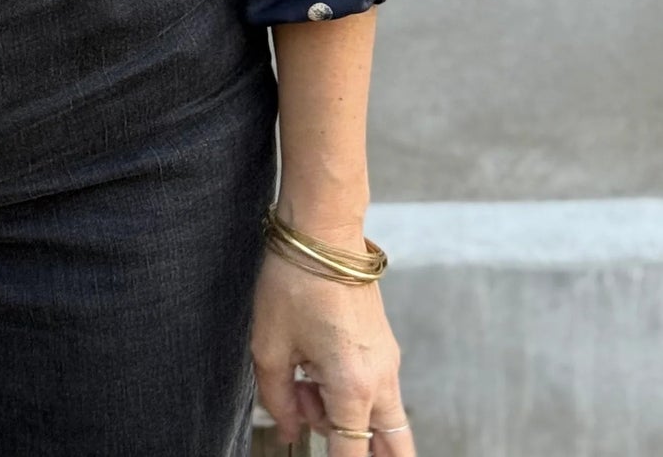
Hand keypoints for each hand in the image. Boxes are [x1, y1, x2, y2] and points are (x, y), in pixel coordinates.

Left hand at [251, 244, 415, 454]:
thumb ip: (279, 400)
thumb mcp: (269, 345)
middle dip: (368, 456)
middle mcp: (381, 380)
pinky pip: (376, 392)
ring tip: (302, 387)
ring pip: (383, 421)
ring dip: (347, 423)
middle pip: (394, 448)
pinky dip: (350, 398)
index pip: (351, 455)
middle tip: (334, 440)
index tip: (315, 455)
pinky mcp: (384, 348)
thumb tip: (291, 432)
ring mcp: (388, 363)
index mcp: (353, 386)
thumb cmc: (295, 282)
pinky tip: (313, 372)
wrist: (324, 230)